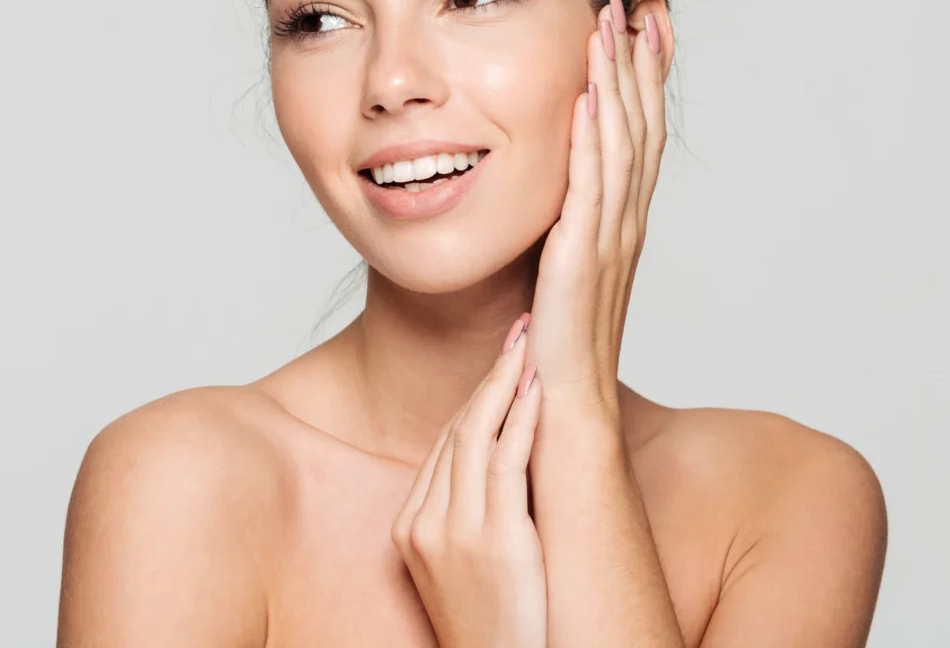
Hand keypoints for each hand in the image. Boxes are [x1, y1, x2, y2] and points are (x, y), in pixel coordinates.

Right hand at [391, 317, 546, 647]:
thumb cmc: (493, 628)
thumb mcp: (461, 568)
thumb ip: (467, 516)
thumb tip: (498, 466)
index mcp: (411, 527)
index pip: (445, 443)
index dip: (477, 397)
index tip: (501, 363)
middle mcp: (425, 524)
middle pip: (458, 430)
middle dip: (491, 376)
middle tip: (519, 332)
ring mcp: (456, 534)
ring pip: (477, 436)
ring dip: (507, 382)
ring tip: (531, 344)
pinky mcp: (495, 544)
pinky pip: (506, 464)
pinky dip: (522, 419)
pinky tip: (539, 389)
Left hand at [526, 0, 672, 410]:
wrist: (566, 409)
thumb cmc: (561, 345)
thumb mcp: (566, 270)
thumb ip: (567, 228)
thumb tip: (555, 199)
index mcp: (621, 222)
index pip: (638, 135)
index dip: (643, 80)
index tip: (640, 28)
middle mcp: (625, 222)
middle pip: (639, 126)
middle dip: (636, 63)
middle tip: (634, 3)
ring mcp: (608, 239)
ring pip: (620, 145)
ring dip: (616, 82)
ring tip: (609, 24)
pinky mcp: (580, 258)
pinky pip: (588, 187)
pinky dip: (589, 139)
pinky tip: (582, 96)